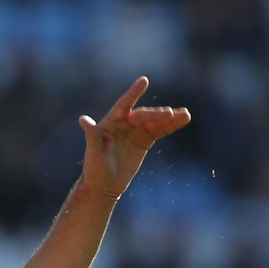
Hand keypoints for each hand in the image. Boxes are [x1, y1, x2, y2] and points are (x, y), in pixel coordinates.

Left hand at [78, 76, 190, 198]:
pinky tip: (184, 119)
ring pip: (154, 121)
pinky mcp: (144, 140)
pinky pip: (159, 131)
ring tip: (185, 114)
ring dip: (170, 118)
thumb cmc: (94, 170)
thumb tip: (83, 119)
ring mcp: (135, 131)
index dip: (133, 93)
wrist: (104, 186)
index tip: (144, 80)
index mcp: (110, 123)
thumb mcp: (93, 154)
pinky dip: (171, 126)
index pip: (123, 105)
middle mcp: (123, 124)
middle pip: (143, 115)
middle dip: (156, 114)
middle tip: (170, 114)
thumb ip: (91, 136)